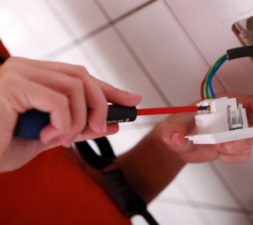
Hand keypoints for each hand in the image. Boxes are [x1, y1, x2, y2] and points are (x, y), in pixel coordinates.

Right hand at [0, 57, 140, 170]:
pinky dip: (63, 123)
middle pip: (83, 77)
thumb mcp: (51, 136)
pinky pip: (59, 100)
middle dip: (100, 106)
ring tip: (63, 139)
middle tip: (101, 130)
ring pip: (75, 88)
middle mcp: (29, 69)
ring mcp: (20, 73)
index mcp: (37, 78)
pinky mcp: (14, 85)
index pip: (82, 78)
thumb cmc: (4, 145)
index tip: (132, 100)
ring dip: (79, 120)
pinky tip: (47, 136)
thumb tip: (110, 123)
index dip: (109, 89)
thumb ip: (78, 127)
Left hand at [160, 93, 252, 163]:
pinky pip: (243, 154)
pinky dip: (232, 157)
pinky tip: (219, 154)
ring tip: (218, 149)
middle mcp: (230, 116)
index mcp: (221, 103)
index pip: (252, 102)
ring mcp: (232, 131)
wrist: (177, 145)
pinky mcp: (231, 145)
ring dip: (236, 148)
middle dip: (242, 138)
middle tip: (224, 145)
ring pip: (250, 141)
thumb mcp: (172, 129)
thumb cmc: (176, 129)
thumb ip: (174, 132)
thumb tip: (178, 137)